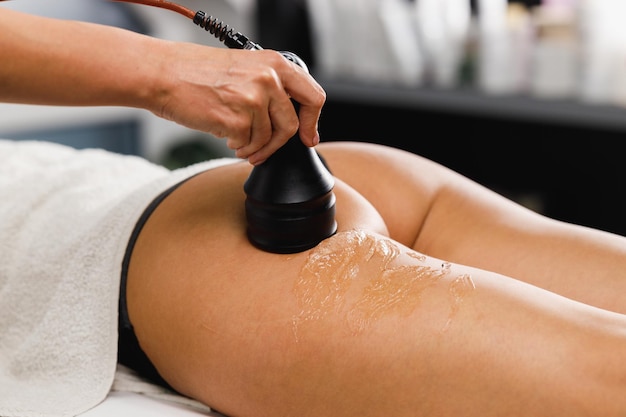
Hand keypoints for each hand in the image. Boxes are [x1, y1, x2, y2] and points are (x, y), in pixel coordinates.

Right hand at [153, 45, 325, 164]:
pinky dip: (238, 146)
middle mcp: (268, 78)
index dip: (311, 121)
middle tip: (264, 150)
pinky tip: (226, 136)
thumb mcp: (245, 67)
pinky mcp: (237, 120)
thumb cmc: (196, 71)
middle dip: (278, 144)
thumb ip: (271, 86)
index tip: (307, 136)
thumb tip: (289, 116)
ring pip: (268, 139)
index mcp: (274, 63)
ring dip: (254, 147)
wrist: (163, 74)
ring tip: (237, 140)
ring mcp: (253, 99)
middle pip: (291, 125)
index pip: (313, 96)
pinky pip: (248, 144)